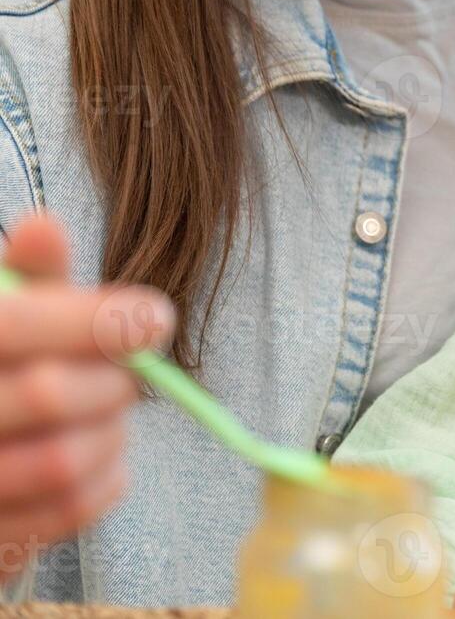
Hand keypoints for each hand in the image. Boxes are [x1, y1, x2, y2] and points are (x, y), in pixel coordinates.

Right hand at [0, 214, 173, 586]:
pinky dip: (108, 479)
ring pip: (62, 461)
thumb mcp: (7, 319)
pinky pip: (67, 511)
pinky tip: (106, 457)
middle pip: (49, 394)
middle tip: (126, 377)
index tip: (158, 315)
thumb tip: (44, 226)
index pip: (14, 327)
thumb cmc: (4, 374)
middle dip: (111, 381)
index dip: (95, 319)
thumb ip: (31, 282)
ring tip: (110, 418)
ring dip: (111, 433)